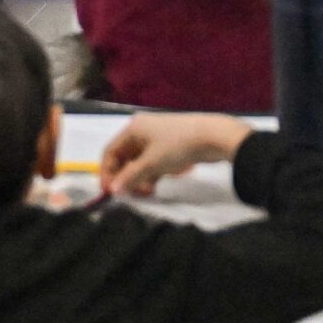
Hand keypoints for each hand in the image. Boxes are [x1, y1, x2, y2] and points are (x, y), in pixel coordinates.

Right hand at [101, 113, 251, 196]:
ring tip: (149, 190)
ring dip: (140, 178)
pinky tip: (158, 183)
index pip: (110, 152)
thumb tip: (113, 191)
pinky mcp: (171, 144)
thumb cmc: (177, 146)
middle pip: (125, 157)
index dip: (108, 173)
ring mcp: (158, 136)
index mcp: (133, 128)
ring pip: (140, 161)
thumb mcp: (151, 164)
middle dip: (126, 177)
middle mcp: (143, 130)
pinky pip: (154, 161)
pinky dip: (153, 173)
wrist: (214, 136)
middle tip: (133, 195)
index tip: (110, 193)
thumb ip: (130, 178)